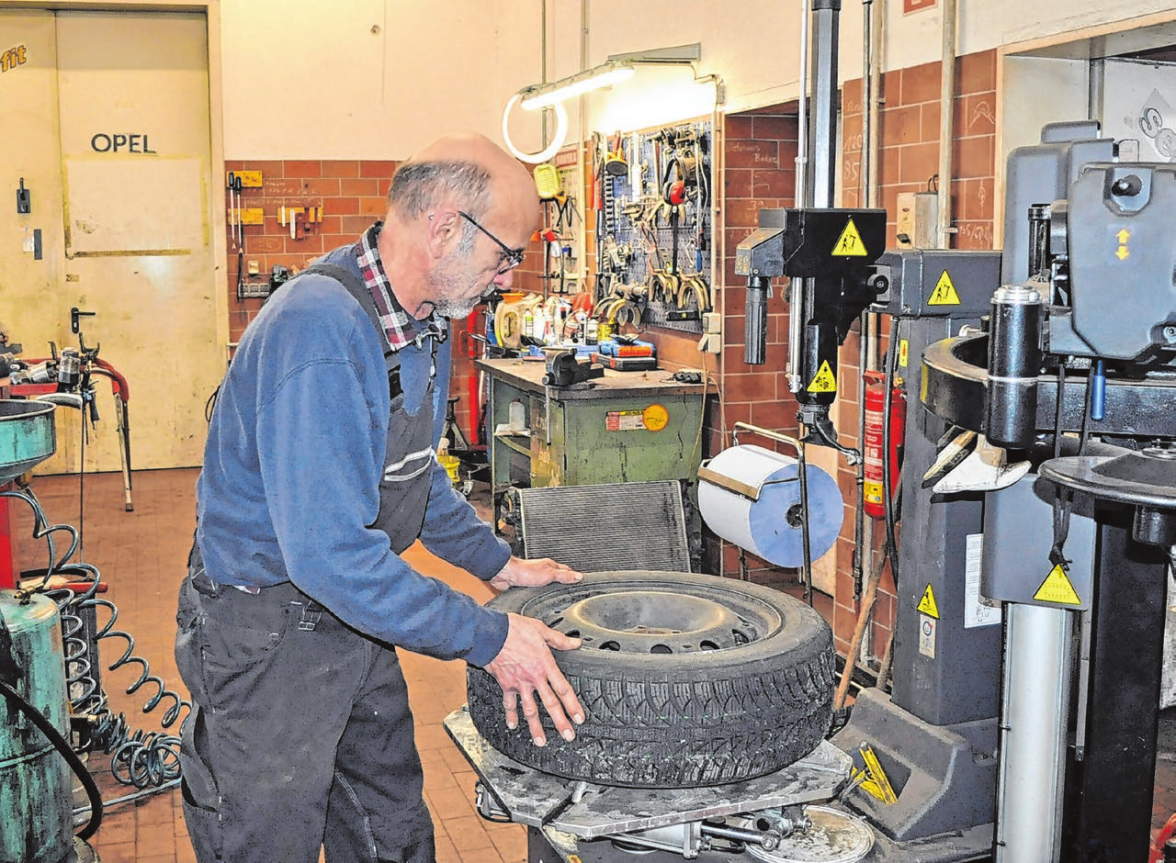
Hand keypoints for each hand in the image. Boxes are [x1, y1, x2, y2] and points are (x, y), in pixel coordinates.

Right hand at [483, 613, 584, 746]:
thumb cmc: (514, 630)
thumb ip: (559, 640)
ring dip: (536, 727)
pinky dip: (511, 715)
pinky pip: (509, 703)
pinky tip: (514, 725)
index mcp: (545, 665)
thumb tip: (575, 643)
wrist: (491, 634)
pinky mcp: (506, 684)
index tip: (579, 718)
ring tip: (541, 741)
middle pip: (550, 704)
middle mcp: (534, 678)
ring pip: (530, 709)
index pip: (563, 689)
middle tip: (568, 736)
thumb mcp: (540, 630)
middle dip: (560, 722)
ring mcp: (519, 684)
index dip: (573, 705)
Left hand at [489, 556, 581, 590]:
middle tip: (571, 588)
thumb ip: (563, 576)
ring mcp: (534, 578)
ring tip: (559, 595)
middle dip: (564, 582)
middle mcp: (543, 571)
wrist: (505, 574)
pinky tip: (542, 598)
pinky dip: (541, 594)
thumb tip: (578, 576)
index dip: (574, 576)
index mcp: (550, 566)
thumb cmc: (524, 571)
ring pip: (547, 583)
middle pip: (557, 576)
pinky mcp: (526, 585)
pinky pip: (537, 590)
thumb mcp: (549, 574)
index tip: (580, 581)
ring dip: (552, 588)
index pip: (567, 571)